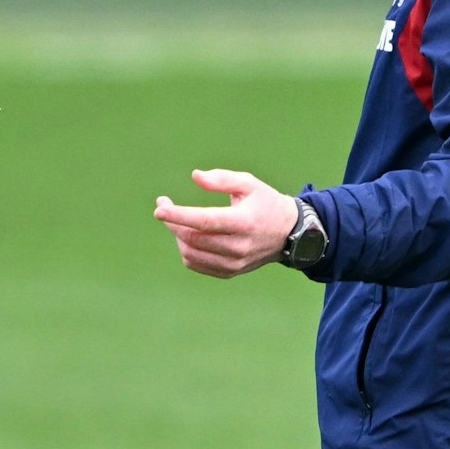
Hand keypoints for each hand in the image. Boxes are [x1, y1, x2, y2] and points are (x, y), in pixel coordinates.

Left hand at [152, 169, 300, 278]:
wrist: (290, 234)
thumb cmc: (266, 203)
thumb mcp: (249, 183)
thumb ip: (222, 178)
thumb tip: (195, 176)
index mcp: (245, 222)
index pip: (205, 221)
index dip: (179, 215)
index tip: (160, 209)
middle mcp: (240, 246)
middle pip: (193, 238)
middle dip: (173, 222)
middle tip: (164, 206)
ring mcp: (235, 262)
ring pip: (190, 253)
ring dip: (177, 236)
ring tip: (178, 221)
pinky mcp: (230, 272)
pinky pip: (196, 265)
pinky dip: (186, 250)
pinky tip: (189, 235)